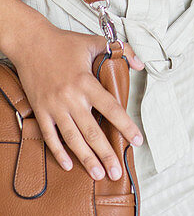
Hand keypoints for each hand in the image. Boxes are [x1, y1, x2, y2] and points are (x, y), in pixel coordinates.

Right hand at [11, 14, 144, 179]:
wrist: (32, 43)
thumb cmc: (64, 43)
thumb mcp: (95, 41)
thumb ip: (121, 50)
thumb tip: (140, 64)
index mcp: (87, 82)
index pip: (111, 108)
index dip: (126, 126)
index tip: (137, 140)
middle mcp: (71, 98)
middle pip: (92, 131)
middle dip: (105, 154)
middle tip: (116, 172)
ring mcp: (54, 107)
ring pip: (72, 139)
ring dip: (85, 158)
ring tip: (98, 174)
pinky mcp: (41, 111)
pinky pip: (50, 136)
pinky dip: (58, 152)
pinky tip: (68, 164)